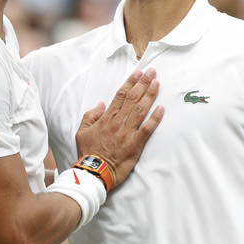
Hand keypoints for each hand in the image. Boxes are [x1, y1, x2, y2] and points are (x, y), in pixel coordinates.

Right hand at [75, 69, 163, 188]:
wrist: (94, 172)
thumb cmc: (88, 153)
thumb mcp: (82, 132)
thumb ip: (90, 116)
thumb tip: (100, 104)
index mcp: (106, 118)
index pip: (120, 96)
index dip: (130, 83)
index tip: (138, 73)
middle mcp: (118, 122)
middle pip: (132, 98)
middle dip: (143, 84)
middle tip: (152, 72)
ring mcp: (127, 133)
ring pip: (140, 110)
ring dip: (149, 95)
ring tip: (157, 83)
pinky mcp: (135, 144)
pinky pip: (147, 129)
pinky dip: (155, 118)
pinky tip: (161, 108)